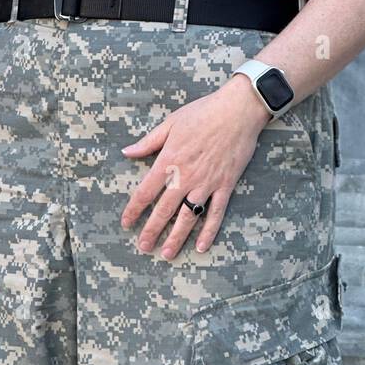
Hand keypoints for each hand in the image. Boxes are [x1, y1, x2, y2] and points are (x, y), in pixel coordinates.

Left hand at [120, 75, 270, 258]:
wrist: (237, 111)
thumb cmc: (203, 113)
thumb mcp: (170, 123)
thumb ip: (148, 142)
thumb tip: (127, 152)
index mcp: (169, 161)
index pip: (145, 191)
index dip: (134, 209)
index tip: (126, 223)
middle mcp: (186, 176)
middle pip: (164, 210)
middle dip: (152, 230)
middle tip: (143, 247)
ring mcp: (207, 183)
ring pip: (188, 217)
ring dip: (176, 237)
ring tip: (167, 254)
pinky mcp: (225, 185)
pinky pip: (216, 213)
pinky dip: (209, 231)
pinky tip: (201, 246)